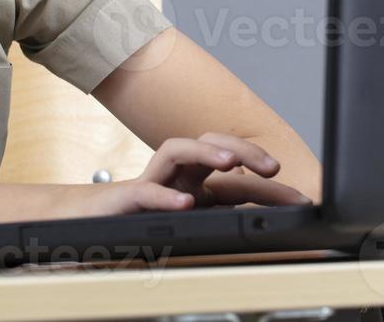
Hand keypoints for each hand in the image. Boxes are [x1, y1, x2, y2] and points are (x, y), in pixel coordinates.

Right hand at [80, 133, 312, 216]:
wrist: (82, 230)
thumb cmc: (137, 228)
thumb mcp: (188, 230)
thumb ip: (217, 226)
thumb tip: (262, 237)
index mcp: (195, 187)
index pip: (238, 178)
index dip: (270, 186)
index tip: (301, 201)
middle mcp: (175, 179)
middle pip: (212, 147)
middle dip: (245, 152)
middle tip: (273, 168)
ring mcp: (151, 184)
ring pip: (178, 151)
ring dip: (206, 150)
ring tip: (230, 162)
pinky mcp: (124, 201)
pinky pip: (146, 192)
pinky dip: (165, 197)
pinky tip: (184, 203)